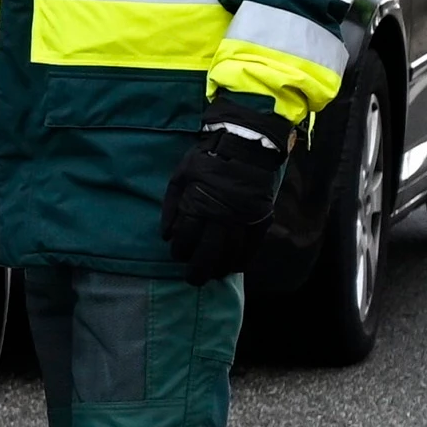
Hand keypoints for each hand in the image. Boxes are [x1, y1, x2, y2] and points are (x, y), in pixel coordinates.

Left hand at [159, 93, 297, 283]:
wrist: (246, 146)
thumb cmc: (208, 159)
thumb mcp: (180, 176)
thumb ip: (171, 206)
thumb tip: (166, 235)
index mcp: (198, 204)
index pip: (186, 238)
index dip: (180, 251)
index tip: (178, 255)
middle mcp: (221, 216)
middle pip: (208, 252)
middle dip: (198, 270)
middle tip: (193, 280)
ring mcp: (243, 219)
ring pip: (231, 253)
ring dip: (220, 268)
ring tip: (212, 275)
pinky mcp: (261, 219)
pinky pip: (252, 246)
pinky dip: (243, 259)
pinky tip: (234, 267)